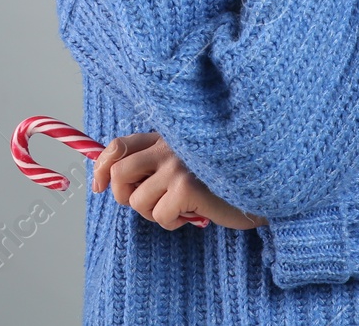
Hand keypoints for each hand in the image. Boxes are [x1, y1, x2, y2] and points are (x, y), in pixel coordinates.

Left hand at [90, 132, 266, 230]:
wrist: (259, 188)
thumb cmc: (220, 179)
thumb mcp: (184, 164)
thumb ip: (156, 164)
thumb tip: (112, 180)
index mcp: (164, 136)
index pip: (117, 145)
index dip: (101, 167)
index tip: (99, 186)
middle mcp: (168, 146)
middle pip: (119, 173)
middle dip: (125, 196)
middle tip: (148, 203)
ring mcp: (177, 165)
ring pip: (136, 201)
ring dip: (154, 213)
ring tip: (179, 208)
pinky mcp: (187, 187)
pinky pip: (159, 216)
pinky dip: (173, 223)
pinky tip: (194, 214)